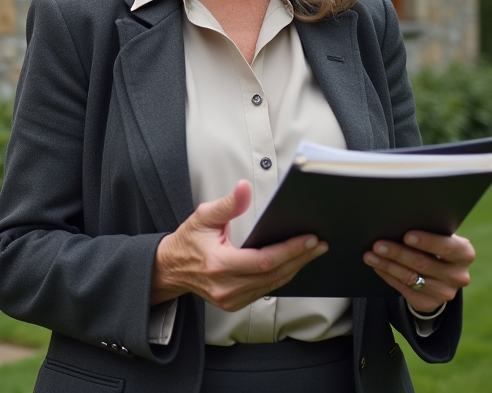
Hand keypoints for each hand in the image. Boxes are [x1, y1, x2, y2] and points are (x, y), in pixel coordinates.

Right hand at [151, 180, 328, 310]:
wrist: (171, 268)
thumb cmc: (188, 241)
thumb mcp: (203, 216)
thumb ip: (228, 203)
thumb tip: (245, 187)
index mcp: (219, 264)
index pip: (264, 260)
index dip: (290, 250)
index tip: (310, 239)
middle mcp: (226, 286)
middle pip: (274, 275)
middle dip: (300, 258)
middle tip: (320, 244)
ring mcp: (231, 298)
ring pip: (273, 285)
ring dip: (295, 268)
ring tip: (313, 252)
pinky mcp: (235, 303)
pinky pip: (265, 290)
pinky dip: (281, 276)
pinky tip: (293, 264)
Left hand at [364, 231, 474, 313]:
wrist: (439, 274)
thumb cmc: (434, 246)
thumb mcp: (438, 236)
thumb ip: (428, 230)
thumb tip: (397, 223)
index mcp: (464, 253)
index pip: (447, 247)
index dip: (427, 242)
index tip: (406, 236)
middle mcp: (458, 276)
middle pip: (423, 263)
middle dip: (398, 253)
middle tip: (378, 245)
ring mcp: (445, 292)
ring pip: (411, 277)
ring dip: (387, 265)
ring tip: (370, 255)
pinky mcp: (430, 304)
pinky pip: (404, 289)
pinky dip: (388, 276)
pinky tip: (377, 266)